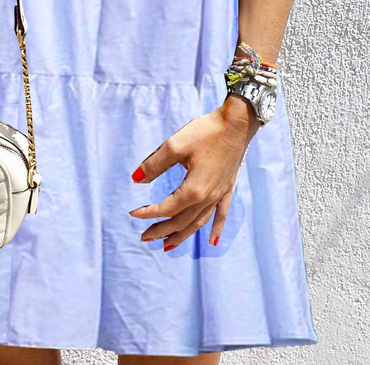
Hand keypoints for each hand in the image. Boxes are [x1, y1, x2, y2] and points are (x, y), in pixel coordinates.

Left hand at [129, 99, 258, 248]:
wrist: (237, 124)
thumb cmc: (205, 132)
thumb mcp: (174, 145)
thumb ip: (154, 164)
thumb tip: (136, 179)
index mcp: (194, 189)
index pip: (167, 208)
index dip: (149, 213)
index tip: (133, 213)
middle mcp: (208, 198)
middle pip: (182, 221)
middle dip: (162, 231)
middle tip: (144, 237)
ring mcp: (220, 194)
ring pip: (199, 223)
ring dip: (182, 235)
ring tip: (167, 245)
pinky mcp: (228, 188)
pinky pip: (221, 215)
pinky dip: (216, 229)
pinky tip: (213, 241)